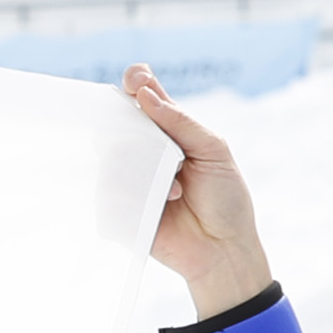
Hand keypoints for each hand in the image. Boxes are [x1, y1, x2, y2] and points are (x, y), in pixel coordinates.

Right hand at [122, 67, 274, 319]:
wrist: (224, 251)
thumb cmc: (226, 200)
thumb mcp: (215, 151)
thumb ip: (181, 122)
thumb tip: (144, 95)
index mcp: (169, 131)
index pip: (143, 96)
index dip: (135, 82)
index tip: (136, 81)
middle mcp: (146, 151)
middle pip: (119, 121)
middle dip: (133, 128)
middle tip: (164, 150)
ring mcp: (131, 179)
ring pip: (111, 156)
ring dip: (143, 168)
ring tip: (175, 190)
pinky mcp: (121, 209)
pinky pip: (106, 192)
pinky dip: (131, 195)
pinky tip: (160, 206)